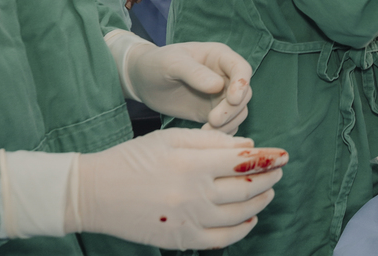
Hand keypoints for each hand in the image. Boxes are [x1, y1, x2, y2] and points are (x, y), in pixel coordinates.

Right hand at [72, 129, 285, 249]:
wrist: (94, 193)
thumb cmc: (133, 158)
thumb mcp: (172, 138)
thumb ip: (213, 141)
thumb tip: (249, 146)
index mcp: (192, 165)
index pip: (243, 161)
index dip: (269, 157)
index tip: (284, 155)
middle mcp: (193, 194)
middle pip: (246, 188)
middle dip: (268, 178)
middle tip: (279, 171)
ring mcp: (187, 220)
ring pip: (238, 214)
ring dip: (260, 202)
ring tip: (268, 191)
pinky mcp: (179, 240)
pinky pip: (220, 240)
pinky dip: (241, 230)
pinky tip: (249, 219)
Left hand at [121, 38, 252, 132]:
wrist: (143, 80)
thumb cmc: (157, 64)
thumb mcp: (172, 63)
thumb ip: (194, 72)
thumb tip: (218, 86)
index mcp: (220, 57)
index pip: (242, 69)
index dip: (242, 84)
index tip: (233, 99)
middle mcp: (225, 76)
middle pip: (244, 93)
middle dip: (232, 109)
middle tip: (214, 121)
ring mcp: (220, 95)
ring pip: (239, 111)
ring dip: (229, 123)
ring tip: (206, 130)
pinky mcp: (212, 112)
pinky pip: (227, 123)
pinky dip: (222, 132)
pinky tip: (204, 135)